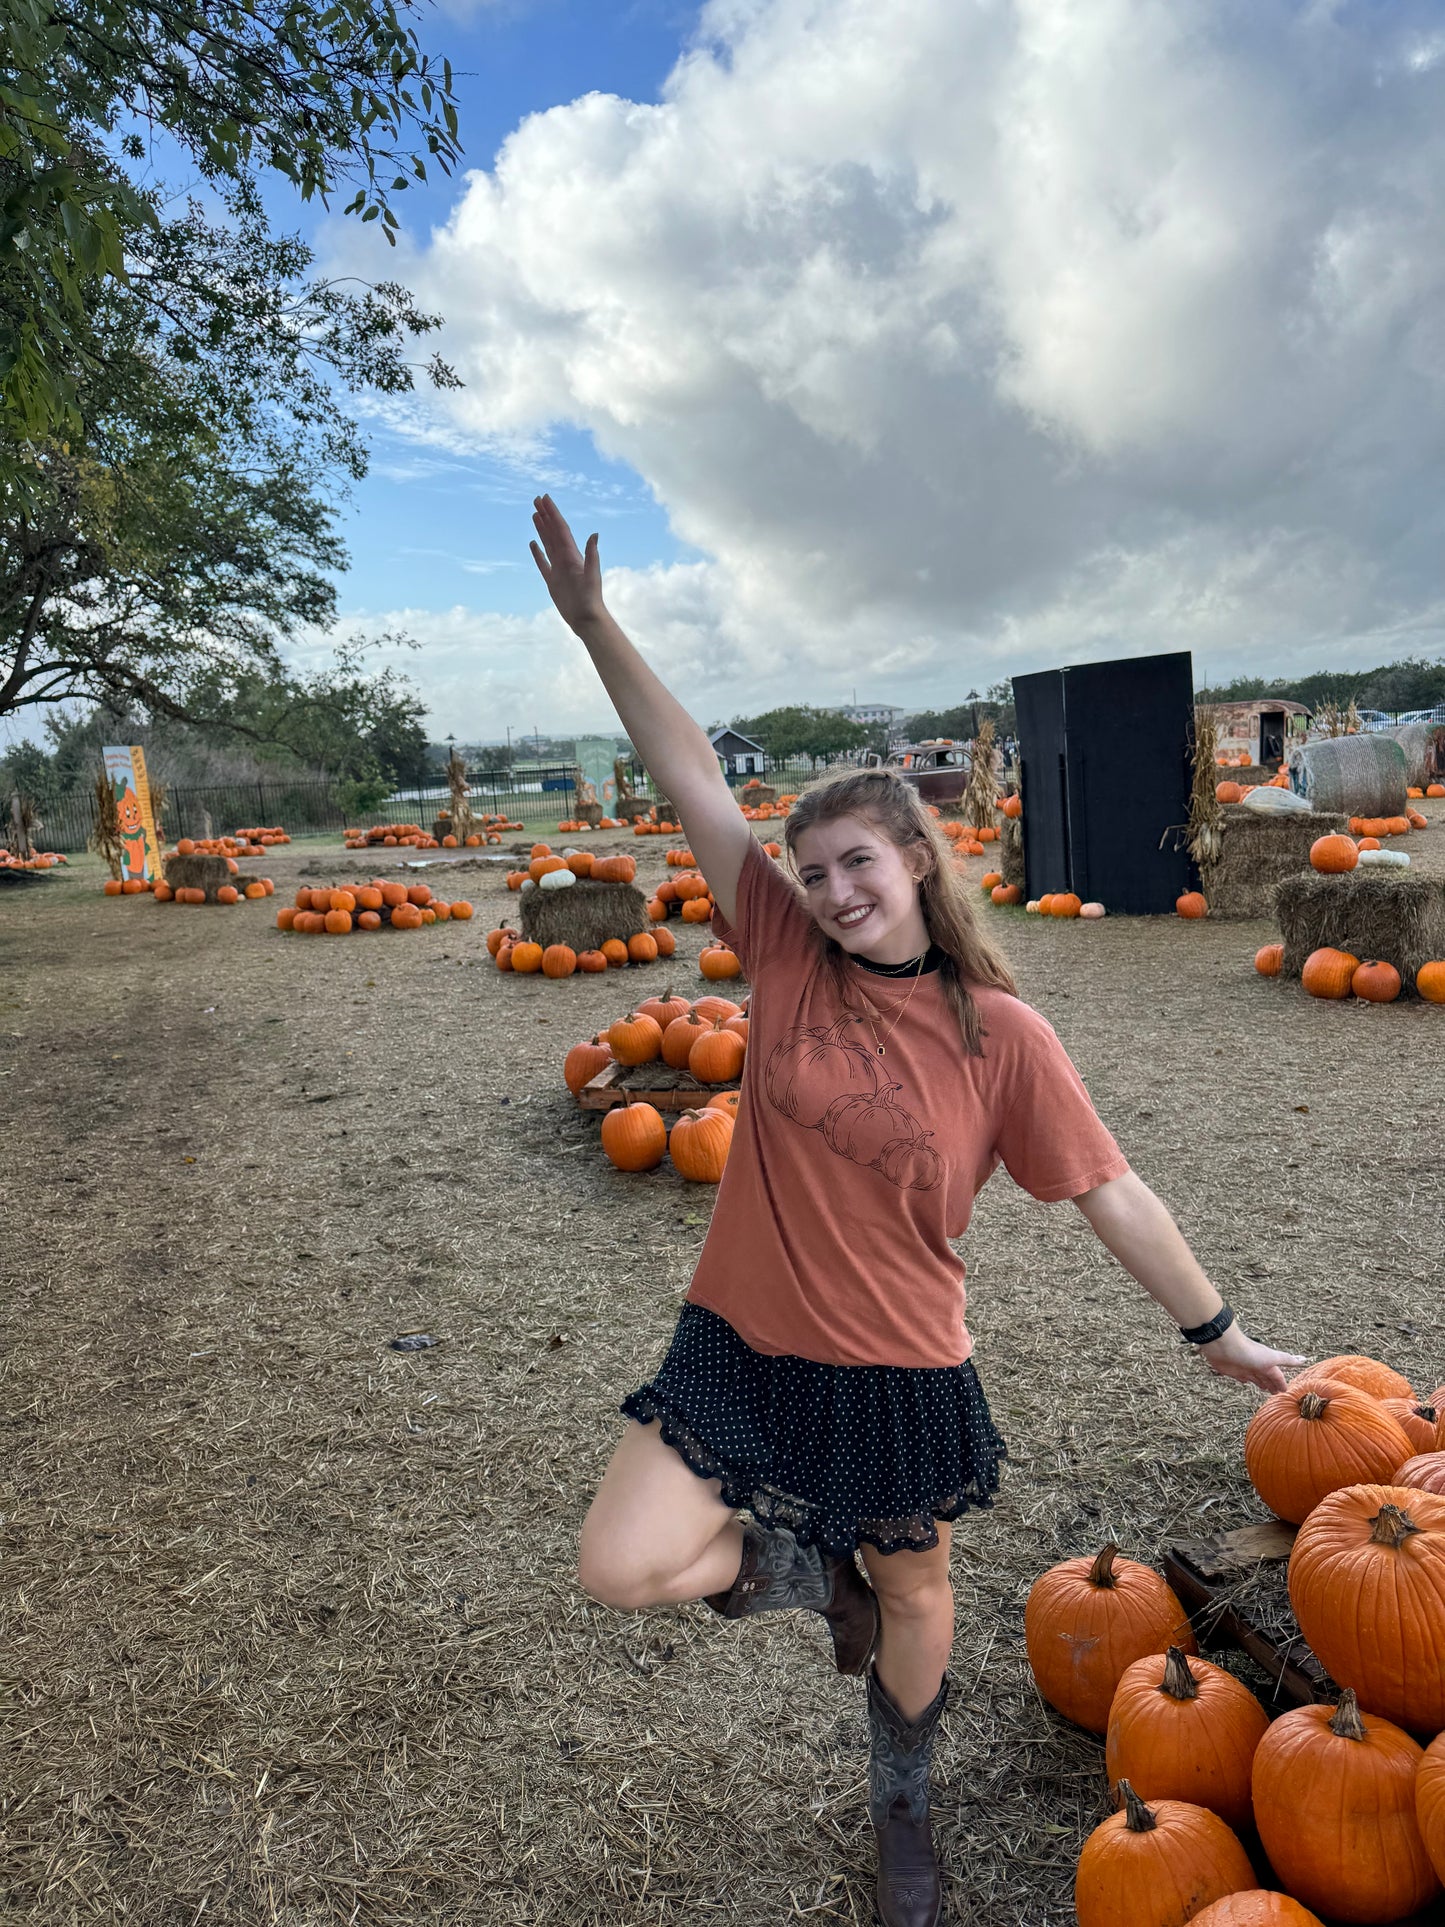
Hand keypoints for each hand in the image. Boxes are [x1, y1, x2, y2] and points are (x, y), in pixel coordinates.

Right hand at [530, 494, 604, 631]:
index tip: (545, 498)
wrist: (587, 619)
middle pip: (553, 532)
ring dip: (542, 529)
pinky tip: (533, 543)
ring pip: (548, 544)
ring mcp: (558, 569)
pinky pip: (542, 563)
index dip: (553, 513)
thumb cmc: (591, 599)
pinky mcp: (552, 581)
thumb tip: (594, 534)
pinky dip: (537, 552)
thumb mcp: (592, 576)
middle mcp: (565, 559)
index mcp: (572, 555)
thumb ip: (592, 555)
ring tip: (535, 514)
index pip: (561, 529)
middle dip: (546, 515)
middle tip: (537, 499)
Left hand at [1196, 1322, 1305, 1395]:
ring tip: (1265, 1389)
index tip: (1285, 1390)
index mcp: (1267, 1363)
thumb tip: (1304, 1359)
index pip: (1277, 1376)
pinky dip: (1245, 1380)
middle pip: (1266, 1377)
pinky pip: (1241, 1377)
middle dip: (1272, 1384)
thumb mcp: (1271, 1358)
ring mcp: (1244, 1368)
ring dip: (1260, 1383)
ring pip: (1255, 1378)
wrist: (1224, 1346)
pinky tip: (1245, 1381)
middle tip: (1276, 1393)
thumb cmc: (1249, 1352)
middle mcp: (1257, 1366)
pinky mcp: (1232, 1371)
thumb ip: (1286, 1360)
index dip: (1281, 1383)